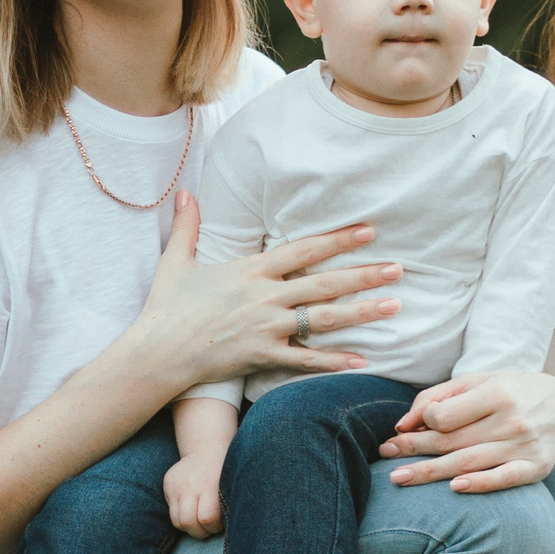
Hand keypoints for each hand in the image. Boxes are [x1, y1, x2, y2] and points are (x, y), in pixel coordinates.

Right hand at [133, 194, 404, 385]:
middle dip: (363, 275)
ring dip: (361, 312)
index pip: (303, 250)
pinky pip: (306, 359)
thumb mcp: (175, 261)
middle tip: (398, 268)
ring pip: (323, 319)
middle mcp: (263, 297)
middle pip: (323, 283)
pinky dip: (334, 361)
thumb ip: (188, 226)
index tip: (367, 231)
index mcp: (249, 270)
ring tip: (394, 306)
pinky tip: (363, 360)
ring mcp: (265, 328)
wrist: (156, 353)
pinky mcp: (262, 356)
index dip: (337, 240)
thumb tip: (185, 192)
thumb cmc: (166, 308)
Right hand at [164, 449, 226, 538]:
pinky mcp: (167, 484)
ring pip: (177, 521)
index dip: (214, 527)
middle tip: (208, 527)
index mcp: (210, 485)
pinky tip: (191, 510)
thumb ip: (227, 506)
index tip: (220, 524)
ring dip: (189, 527)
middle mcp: (191, 484)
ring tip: (199, 522)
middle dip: (200, 532)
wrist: (208, 447)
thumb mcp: (232, 486)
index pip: (207, 518)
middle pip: (188, 523)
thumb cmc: (226, 472)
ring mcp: (176, 484)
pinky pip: (171, 511)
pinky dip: (181, 516)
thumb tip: (230, 529)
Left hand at [379, 370, 554, 492]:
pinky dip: (480, 484)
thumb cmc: (512, 390)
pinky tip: (454, 488)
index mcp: (497, 393)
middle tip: (385, 455)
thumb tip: (404, 423)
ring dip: (430, 472)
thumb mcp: (480, 380)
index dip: (422, 422)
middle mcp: (512, 420)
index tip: (407, 428)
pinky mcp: (536, 468)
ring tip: (398, 477)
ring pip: (468, 462)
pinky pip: (504, 478)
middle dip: (413, 449)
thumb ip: (440, 396)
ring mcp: (525, 446)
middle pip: (451, 441)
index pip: (445, 415)